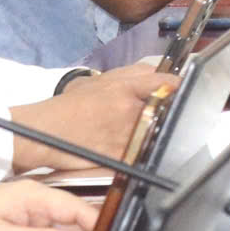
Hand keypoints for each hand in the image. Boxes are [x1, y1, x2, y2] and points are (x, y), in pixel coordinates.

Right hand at [10, 68, 165, 171]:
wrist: (46, 132)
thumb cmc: (71, 105)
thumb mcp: (99, 80)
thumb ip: (132, 75)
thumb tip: (160, 74)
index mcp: (125, 88)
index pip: (167, 83)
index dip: (178, 86)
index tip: (183, 89)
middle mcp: (130, 111)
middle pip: (167, 109)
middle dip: (168, 110)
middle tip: (167, 110)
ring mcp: (127, 135)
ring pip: (157, 131)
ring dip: (157, 130)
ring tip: (147, 130)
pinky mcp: (122, 156)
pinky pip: (142, 151)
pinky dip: (143, 149)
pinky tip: (137, 146)